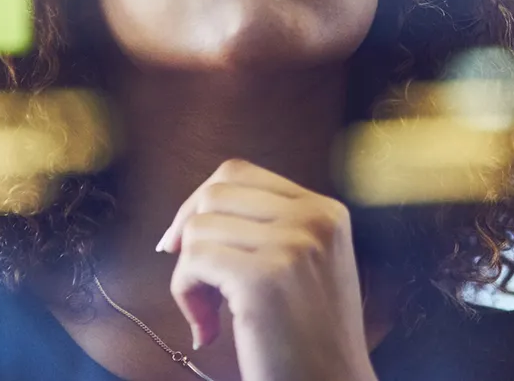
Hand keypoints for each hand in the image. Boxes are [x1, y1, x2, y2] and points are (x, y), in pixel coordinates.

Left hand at [157, 159, 377, 380]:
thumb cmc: (309, 341)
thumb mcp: (307, 266)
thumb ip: (269, 230)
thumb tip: (193, 215)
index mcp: (327, 211)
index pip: (240, 173)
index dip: (201, 204)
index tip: (185, 245)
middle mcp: (315, 218)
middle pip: (215, 192)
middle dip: (188, 233)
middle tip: (194, 282)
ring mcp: (293, 245)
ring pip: (199, 227)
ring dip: (188, 275)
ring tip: (210, 314)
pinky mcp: (264, 278)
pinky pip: (193, 261)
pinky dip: (185, 295)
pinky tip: (209, 329)